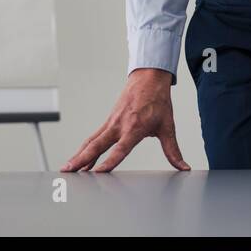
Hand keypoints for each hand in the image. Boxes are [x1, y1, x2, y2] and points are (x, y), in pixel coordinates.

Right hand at [60, 68, 189, 171]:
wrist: (148, 77)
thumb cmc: (158, 100)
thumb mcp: (167, 126)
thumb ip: (173, 150)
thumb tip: (183, 167)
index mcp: (135, 127)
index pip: (120, 149)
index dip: (109, 161)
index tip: (98, 173)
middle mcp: (119, 125)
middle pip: (97, 145)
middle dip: (82, 159)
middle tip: (70, 171)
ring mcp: (111, 122)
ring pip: (91, 141)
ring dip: (79, 155)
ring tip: (67, 168)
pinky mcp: (109, 120)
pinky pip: (94, 136)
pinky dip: (85, 148)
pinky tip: (79, 158)